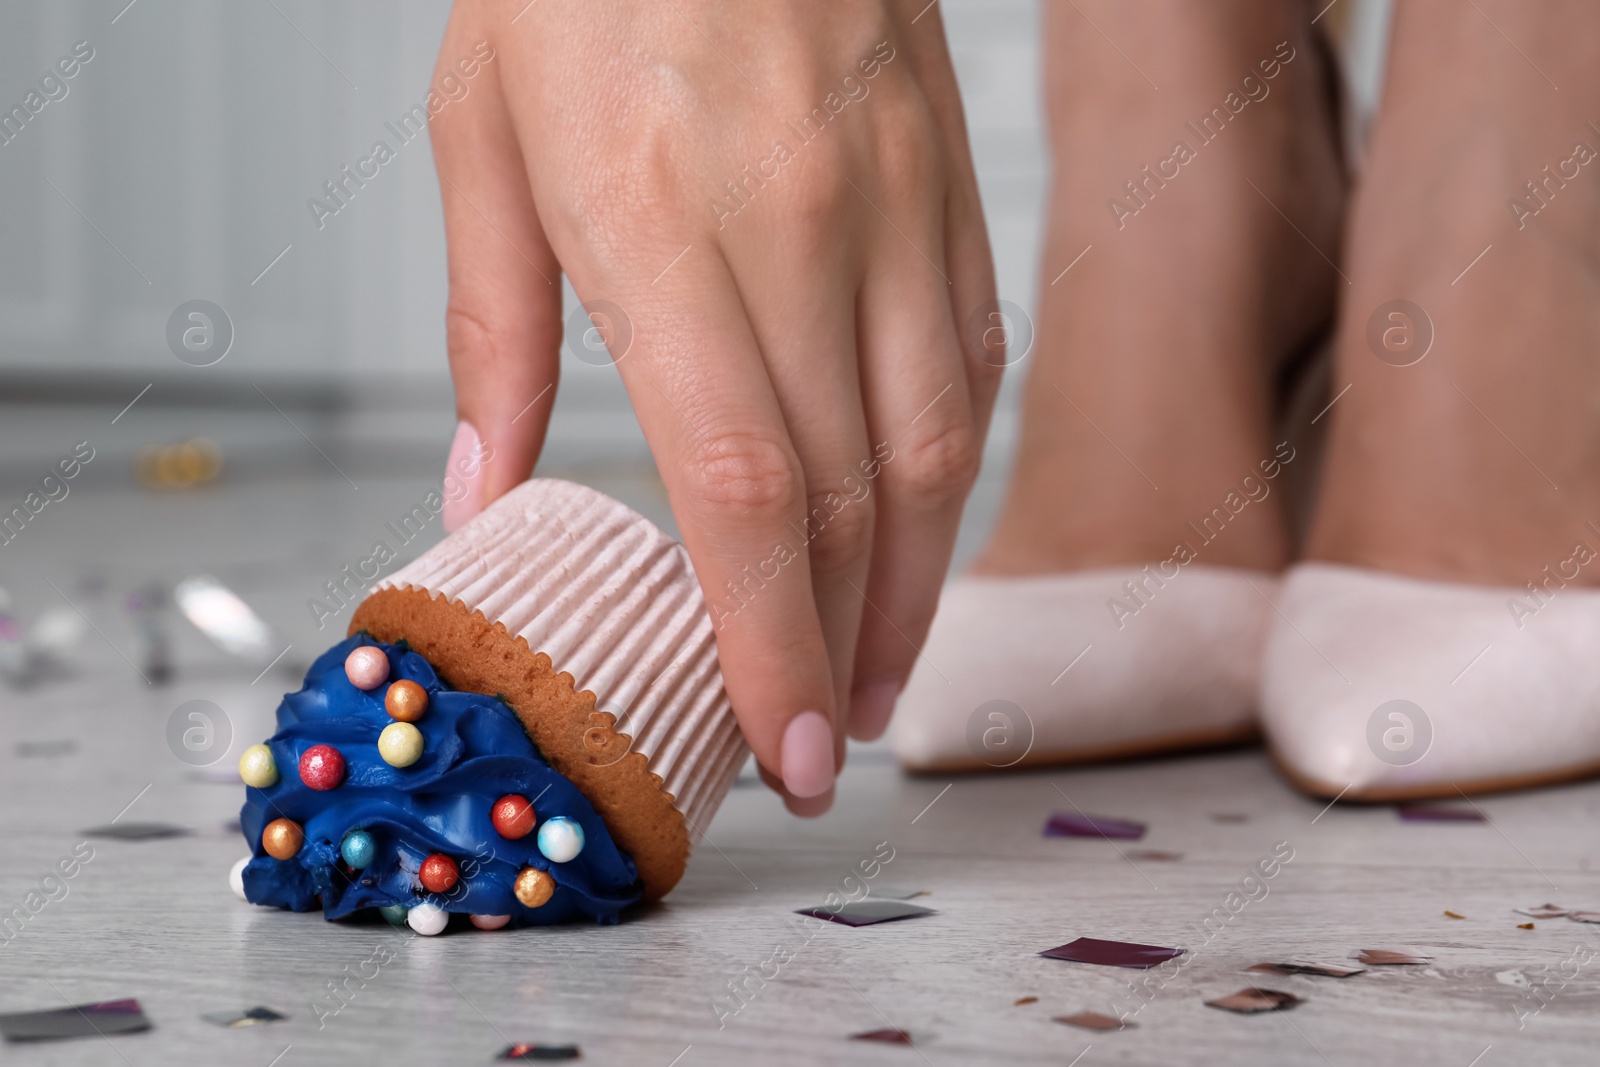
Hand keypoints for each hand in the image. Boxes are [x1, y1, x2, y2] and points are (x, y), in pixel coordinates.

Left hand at [431, 0, 1001, 813]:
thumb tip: (481, 493)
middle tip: (823, 744)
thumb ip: (489, 331)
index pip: (743, 488)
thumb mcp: (482, 126)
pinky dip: (951, 473)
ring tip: (877, 675)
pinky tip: (922, 535)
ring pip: (936, 447)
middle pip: (853, 496)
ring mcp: (895, 203)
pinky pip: (973, 359)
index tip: (782, 747)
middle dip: (842, 650)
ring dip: (914, 587)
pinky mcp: (949, 184)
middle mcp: (801, 227)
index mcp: (661, 225)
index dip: (768, 642)